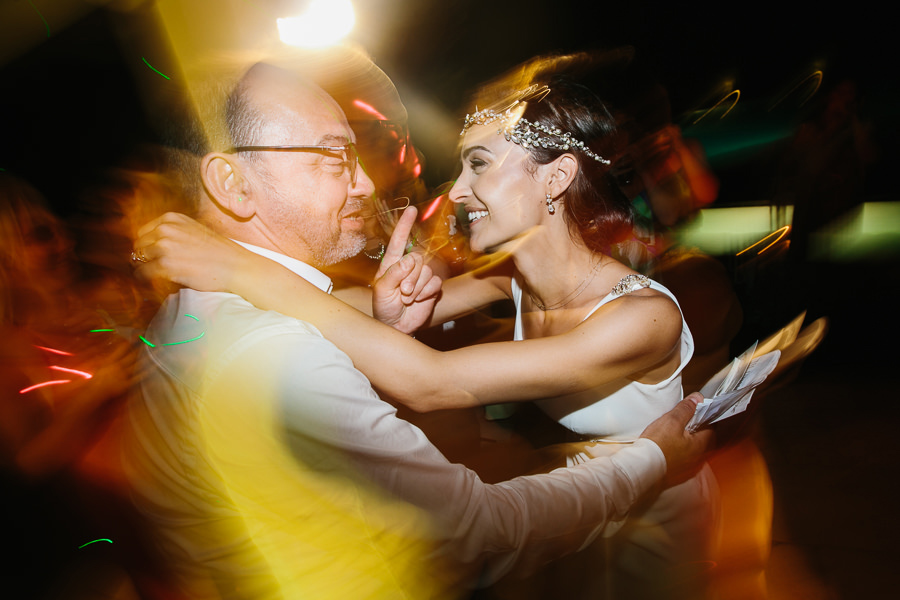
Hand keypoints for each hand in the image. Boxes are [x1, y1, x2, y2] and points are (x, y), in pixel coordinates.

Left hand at [133, 212, 245, 292]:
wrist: (236, 266)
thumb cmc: (219, 251)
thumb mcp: (194, 230)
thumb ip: (173, 232)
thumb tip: (152, 244)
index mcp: (171, 219)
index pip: (143, 232)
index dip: (147, 246)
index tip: (153, 256)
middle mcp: (165, 229)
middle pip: (138, 245)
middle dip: (145, 257)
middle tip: (157, 268)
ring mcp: (164, 247)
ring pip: (138, 259)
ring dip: (146, 268)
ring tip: (160, 275)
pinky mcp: (165, 266)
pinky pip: (142, 273)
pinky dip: (147, 279)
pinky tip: (159, 281)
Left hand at [372, 207, 441, 333]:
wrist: (397, 326)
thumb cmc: (384, 308)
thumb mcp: (382, 291)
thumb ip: (393, 274)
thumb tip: (407, 260)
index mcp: (391, 263)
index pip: (398, 241)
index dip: (405, 225)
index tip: (412, 210)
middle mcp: (406, 267)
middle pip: (416, 258)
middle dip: (411, 276)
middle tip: (403, 292)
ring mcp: (420, 276)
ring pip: (426, 271)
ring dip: (417, 287)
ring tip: (407, 298)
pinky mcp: (431, 287)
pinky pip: (435, 282)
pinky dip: (426, 292)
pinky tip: (418, 300)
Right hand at [639, 393, 712, 485]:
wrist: (642, 470)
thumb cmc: (657, 446)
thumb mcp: (671, 421)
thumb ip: (685, 409)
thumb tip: (698, 398)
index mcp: (700, 446)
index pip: (711, 429)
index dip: (706, 418)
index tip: (699, 411)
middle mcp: (697, 460)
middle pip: (703, 441)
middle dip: (697, 431)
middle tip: (687, 421)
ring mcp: (687, 469)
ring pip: (692, 452)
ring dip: (688, 443)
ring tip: (676, 434)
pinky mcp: (675, 475)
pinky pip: (682, 461)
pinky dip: (679, 453)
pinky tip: (669, 449)